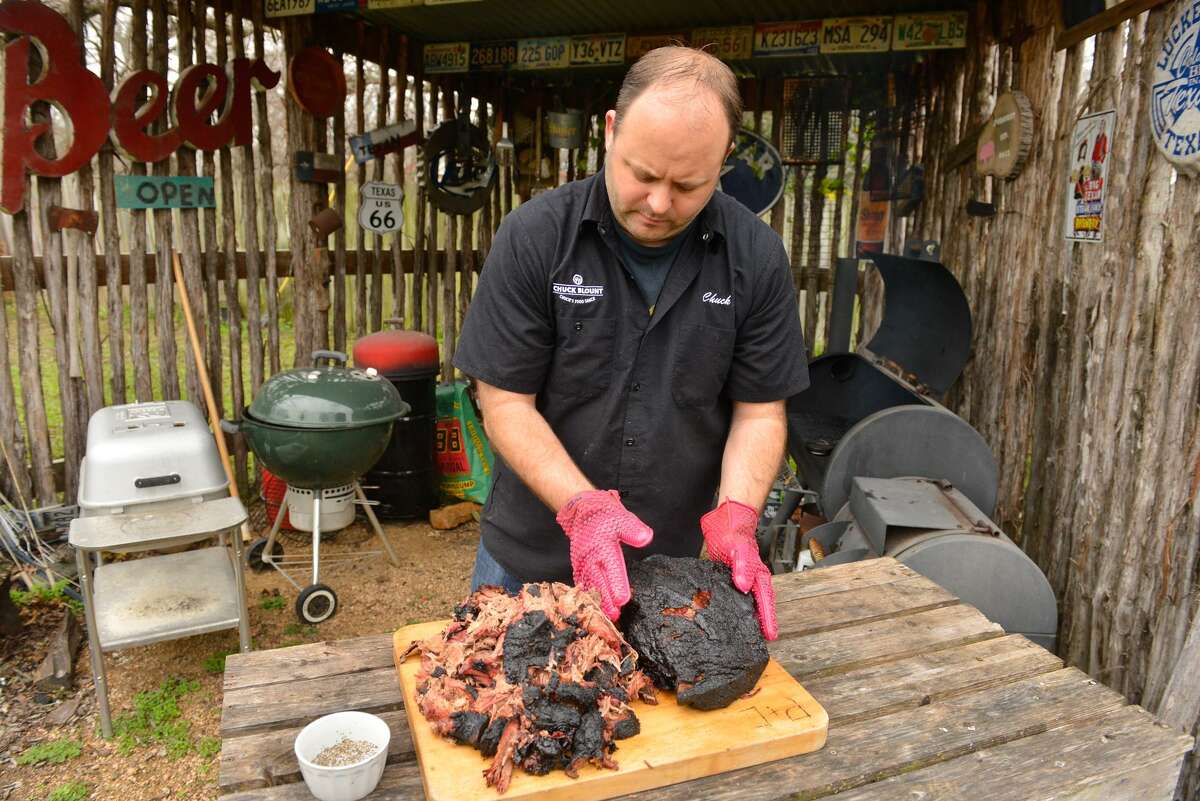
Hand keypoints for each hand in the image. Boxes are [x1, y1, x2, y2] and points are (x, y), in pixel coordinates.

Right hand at [556, 490, 652, 619]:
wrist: (583, 511)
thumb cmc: (605, 517)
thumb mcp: (622, 519)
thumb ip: (633, 530)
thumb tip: (645, 538)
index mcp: (602, 547)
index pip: (611, 568)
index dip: (617, 584)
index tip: (622, 599)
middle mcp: (590, 558)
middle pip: (598, 582)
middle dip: (606, 600)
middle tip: (614, 615)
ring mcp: (582, 564)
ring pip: (589, 586)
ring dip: (597, 601)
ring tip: (606, 616)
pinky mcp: (579, 567)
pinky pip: (583, 584)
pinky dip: (588, 596)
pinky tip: (595, 608)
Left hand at [700, 499, 777, 640]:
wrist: (725, 520)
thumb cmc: (735, 532)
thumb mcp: (738, 549)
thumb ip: (742, 566)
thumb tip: (744, 586)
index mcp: (757, 575)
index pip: (765, 601)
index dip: (768, 619)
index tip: (771, 636)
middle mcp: (750, 579)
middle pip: (758, 605)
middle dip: (760, 623)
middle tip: (759, 641)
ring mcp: (739, 579)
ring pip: (746, 602)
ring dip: (746, 616)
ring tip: (744, 634)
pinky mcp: (727, 577)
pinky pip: (732, 595)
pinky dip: (731, 606)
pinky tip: (725, 614)